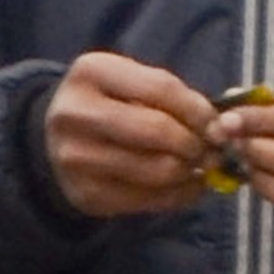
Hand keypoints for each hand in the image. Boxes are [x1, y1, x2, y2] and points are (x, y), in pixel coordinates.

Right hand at [42, 51, 216, 219]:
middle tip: (211, 149)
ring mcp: (75, 158)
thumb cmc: (108, 104)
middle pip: (157, 131)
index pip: (161, 88)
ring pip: (156, 169)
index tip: (218, 124)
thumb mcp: (130, 82)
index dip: (199, 109)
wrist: (53, 140)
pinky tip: (185, 185)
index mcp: (90, 73)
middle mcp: (75, 114)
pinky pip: (148, 200)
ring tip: (197, 165)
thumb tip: (220, 128)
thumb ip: (172, 96)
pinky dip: (179, 195)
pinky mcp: (84, 194)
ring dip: (190, 171)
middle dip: (196, 143)